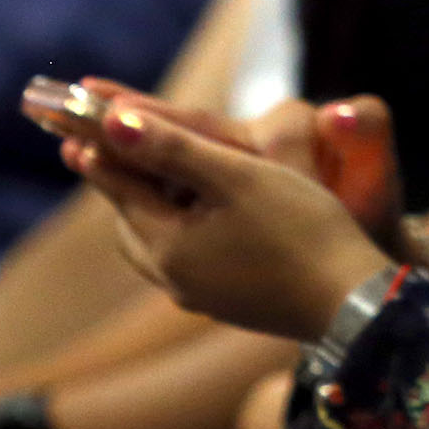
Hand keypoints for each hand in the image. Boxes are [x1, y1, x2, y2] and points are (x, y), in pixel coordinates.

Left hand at [65, 89, 413, 340]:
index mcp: (168, 247)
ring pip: (156, 245)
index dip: (99, 153)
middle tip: (105, 150)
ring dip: (149, 208)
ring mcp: (203, 298)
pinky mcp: (230, 305)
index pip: (120, 190)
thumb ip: (171, 149)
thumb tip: (109, 123)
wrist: (356, 304)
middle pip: (130, 224)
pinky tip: (202, 215)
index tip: (72, 127)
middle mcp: (175, 280)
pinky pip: (185, 260)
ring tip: (149, 179)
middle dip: (120, 183)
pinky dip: (178, 228)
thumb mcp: (236, 177)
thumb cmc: (302, 230)